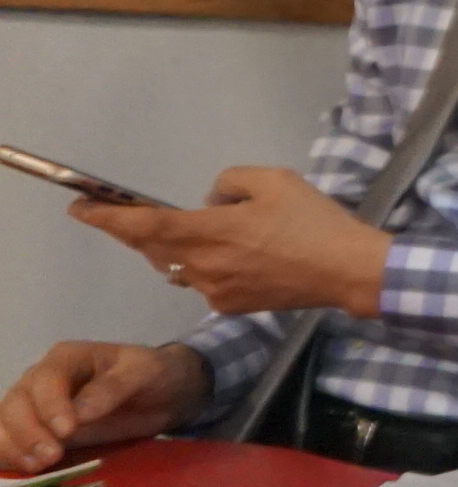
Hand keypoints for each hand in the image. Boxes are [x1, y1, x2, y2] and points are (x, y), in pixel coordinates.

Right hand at [0, 340, 205, 476]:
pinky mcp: (39, 432)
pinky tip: (25, 471)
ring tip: (37, 467)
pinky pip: (12, 443)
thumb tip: (80, 413)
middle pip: (17, 404)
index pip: (45, 380)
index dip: (50, 407)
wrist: (164, 393)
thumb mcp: (145, 373)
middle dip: (28, 432)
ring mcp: (35, 408)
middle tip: (51, 457)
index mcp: (67, 358)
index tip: (67, 431)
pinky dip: (10, 457)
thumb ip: (113, 388)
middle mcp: (41, 380)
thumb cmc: (154, 375)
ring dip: (15, 447)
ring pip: (6, 425)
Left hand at [76, 169, 390, 319]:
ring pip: (177, 266)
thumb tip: (211, 202)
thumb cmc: (315, 222)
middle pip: (153, 248)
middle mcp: (202, 265)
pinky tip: (241, 258)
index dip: (106, 218)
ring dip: (177, 250)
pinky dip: (207, 266)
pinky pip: (203, 282)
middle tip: (134, 216)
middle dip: (139, 231)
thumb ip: (229, 183)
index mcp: (209, 230)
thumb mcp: (274, 180)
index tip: (79, 209)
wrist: (348, 272)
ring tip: (206, 235)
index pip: (143, 225)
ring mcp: (214, 290)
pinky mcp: (230, 306)